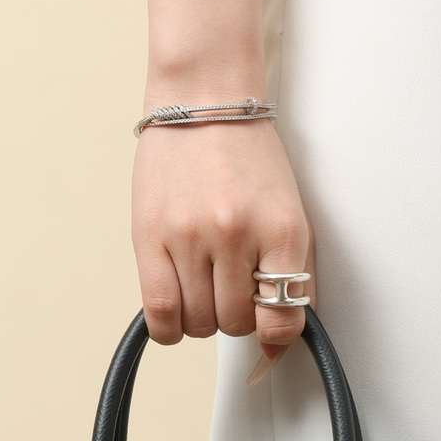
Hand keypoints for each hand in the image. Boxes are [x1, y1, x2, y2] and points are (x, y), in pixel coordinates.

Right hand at [131, 117, 312, 367]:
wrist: (203, 98)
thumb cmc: (249, 157)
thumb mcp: (288, 211)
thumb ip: (291, 274)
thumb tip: (276, 342)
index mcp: (281, 229)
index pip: (282, 318)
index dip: (275, 334)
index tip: (268, 324)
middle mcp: (236, 235)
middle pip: (236, 324)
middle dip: (236, 315)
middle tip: (231, 284)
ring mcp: (189, 236)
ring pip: (199, 324)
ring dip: (203, 316)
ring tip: (204, 282)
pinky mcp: (149, 236)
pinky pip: (159, 314)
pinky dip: (170, 327)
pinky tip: (178, 307)